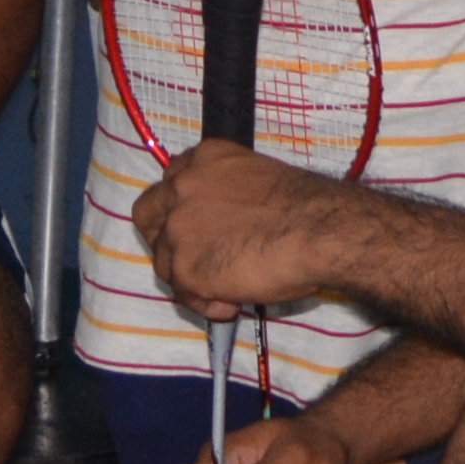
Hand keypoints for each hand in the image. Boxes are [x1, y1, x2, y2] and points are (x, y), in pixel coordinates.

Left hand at [132, 137, 320, 324]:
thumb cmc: (303, 206)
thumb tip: (224, 226)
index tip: (198, 226)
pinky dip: (205, 303)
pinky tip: (233, 304)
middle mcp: (181, 187)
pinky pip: (184, 294)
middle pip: (148, 215)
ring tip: (229, 291)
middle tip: (188, 258)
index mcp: (203, 158)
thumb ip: (226, 194)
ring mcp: (178, 228)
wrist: (316, 230)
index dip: (180, 207)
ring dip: (191, 278)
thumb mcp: (255, 178)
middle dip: (162, 238)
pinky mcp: (183, 267)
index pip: (171, 182)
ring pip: (165, 261)